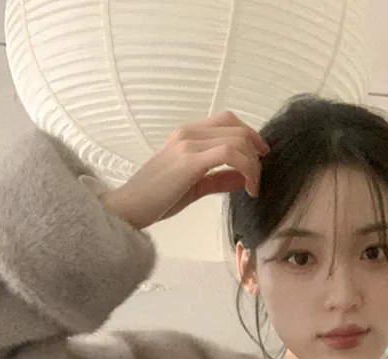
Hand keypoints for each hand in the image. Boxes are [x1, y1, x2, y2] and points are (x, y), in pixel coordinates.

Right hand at [100, 110, 269, 229]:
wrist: (128, 208)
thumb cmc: (156, 200)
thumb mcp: (193, 186)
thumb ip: (218, 179)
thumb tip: (243, 178)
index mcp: (187, 135)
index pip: (227, 121)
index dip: (250, 136)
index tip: (260, 158)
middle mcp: (188, 133)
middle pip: (236, 126)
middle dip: (256, 151)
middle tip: (259, 178)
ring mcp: (188, 144)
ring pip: (237, 139)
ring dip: (253, 164)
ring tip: (254, 187)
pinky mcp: (190, 160)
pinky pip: (230, 153)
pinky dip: (247, 169)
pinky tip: (248, 188)